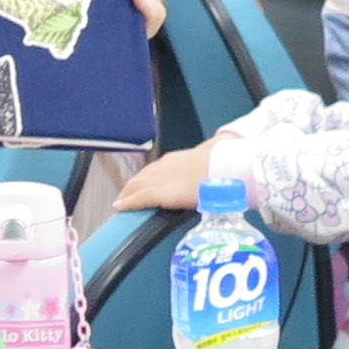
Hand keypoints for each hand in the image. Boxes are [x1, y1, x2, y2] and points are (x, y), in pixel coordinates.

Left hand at [113, 138, 242, 215]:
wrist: (225, 168)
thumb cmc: (225, 163)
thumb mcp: (217, 154)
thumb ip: (214, 153)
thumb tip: (228, 142)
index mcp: (178, 160)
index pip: (157, 169)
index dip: (148, 178)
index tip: (144, 184)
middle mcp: (165, 166)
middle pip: (142, 177)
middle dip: (133, 187)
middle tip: (127, 197)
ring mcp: (160, 179)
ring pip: (137, 186)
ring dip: (128, 194)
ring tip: (122, 203)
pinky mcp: (160, 193)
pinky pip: (140, 198)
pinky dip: (128, 203)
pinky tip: (119, 207)